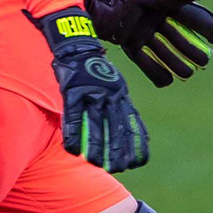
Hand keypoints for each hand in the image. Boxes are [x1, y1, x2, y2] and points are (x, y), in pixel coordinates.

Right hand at [31, 7, 148, 171]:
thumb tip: (140, 136)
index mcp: (121, 94)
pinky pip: (73, 115)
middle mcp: (109, 94)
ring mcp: (91, 92)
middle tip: (119, 169)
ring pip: (95, 123)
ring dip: (96, 145)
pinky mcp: (73, 90)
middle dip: (117, 150)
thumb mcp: (117, 86)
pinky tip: (72, 150)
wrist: (77, 43)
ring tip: (97, 164)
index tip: (138, 162)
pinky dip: (72, 133)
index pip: (132, 123)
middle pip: (115, 127)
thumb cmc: (96, 68)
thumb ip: (125, 110)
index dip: (135, 144)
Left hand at [73, 0, 212, 88]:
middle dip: (191, 50)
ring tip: (187, 73)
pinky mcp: (129, 45)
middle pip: (178, 38)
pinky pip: (145, 60)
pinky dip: (156, 71)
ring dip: (176, 63)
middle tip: (202, 62)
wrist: (95, 6)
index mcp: (162, 6)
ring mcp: (142, 34)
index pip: (188, 17)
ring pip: (164, 52)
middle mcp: (154, 20)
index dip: (202, 27)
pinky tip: (168, 81)